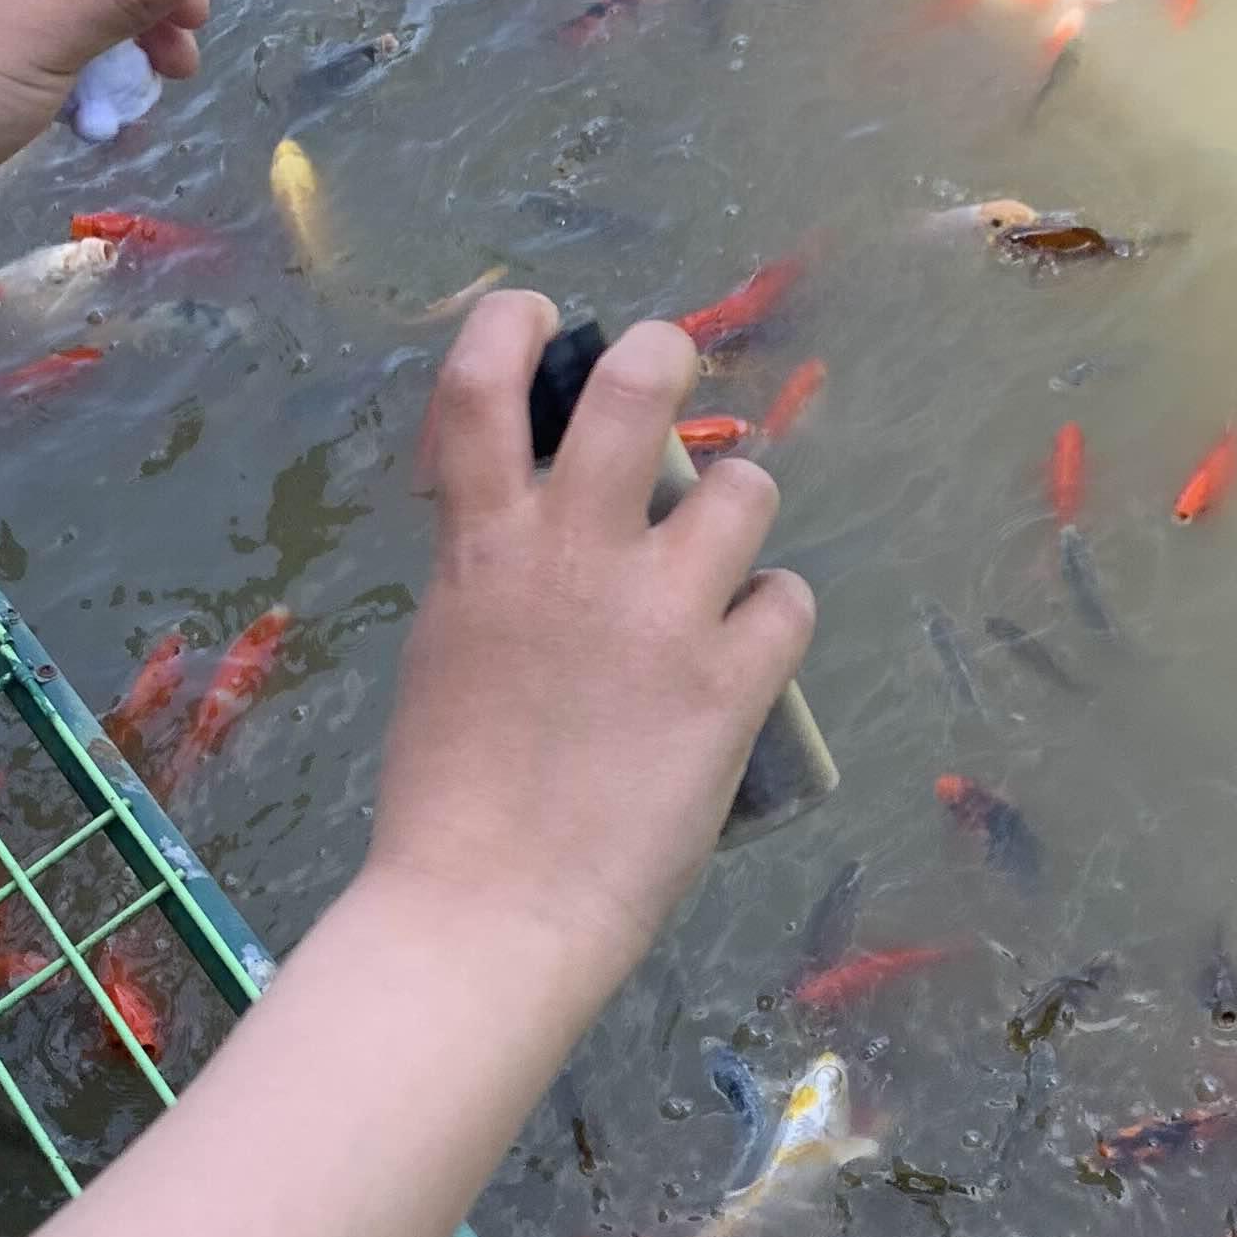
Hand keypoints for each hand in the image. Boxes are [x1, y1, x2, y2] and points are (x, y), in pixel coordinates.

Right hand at [364, 292, 815, 1004]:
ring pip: (748, 489)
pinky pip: (791, 601)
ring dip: (741, 514)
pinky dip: (775, 619)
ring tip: (721, 564)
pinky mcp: (731, 680)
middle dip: (665, 357)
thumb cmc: (446, 803)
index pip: (482, 377)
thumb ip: (490, 575)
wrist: (489, 912)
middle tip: (672, 380)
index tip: (541, 324)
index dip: (516, 324)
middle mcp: (575, 552)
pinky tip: (749, 656)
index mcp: (481, 545)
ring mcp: (661, 612)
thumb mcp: (445, 651)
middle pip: (638, 382)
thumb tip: (534, 536)